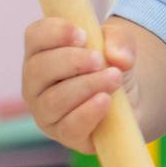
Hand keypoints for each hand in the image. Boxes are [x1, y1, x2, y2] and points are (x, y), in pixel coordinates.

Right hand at [20, 15, 128, 153]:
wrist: (130, 98)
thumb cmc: (112, 64)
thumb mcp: (120, 44)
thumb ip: (120, 41)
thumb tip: (119, 59)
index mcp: (43, 51)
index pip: (35, 36)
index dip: (55, 33)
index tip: (83, 35)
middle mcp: (36, 82)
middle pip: (38, 69)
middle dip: (72, 61)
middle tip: (100, 60)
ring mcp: (45, 111)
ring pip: (53, 100)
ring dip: (87, 86)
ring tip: (114, 78)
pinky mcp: (63, 133)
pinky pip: (68, 127)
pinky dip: (88, 113)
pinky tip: (105, 101)